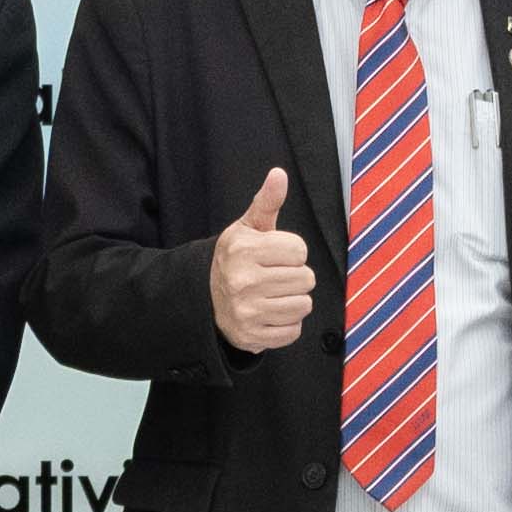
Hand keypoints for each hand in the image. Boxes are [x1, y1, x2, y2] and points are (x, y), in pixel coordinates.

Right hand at [208, 167, 315, 353]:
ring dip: (294, 300)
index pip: (300, 251)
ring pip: (303, 305)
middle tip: (275, 276)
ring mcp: (246, 311)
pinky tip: (270, 313)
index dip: (293, 252)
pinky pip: (293, 331)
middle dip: (295, 276)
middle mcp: (242, 281)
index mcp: (243, 249)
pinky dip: (287, 324)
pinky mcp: (251, 336)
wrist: (204, 297)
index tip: (275, 255)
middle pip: (306, 279)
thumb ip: (267, 201)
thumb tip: (279, 174)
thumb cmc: (236, 258)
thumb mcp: (248, 227)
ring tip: (273, 294)